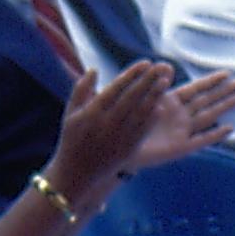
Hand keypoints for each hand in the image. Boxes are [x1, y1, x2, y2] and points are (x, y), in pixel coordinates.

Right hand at [46, 60, 175, 208]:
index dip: (132, 75)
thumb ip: (81, 90)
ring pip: (141, 112)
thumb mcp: (70, 113)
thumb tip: (93, 69)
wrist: (77, 172)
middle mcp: (107, 123)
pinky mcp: (129, 148)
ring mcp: (120, 136)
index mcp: (92, 113)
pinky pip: (143, 130)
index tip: (145, 63)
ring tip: (165, 81)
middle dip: (147, 81)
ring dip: (154, 96)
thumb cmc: (72, 139)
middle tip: (161, 67)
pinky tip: (161, 105)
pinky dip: (152, 117)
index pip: (116, 88)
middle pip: (132, 98)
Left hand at [127, 72, 234, 173]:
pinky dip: (214, 134)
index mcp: (169, 102)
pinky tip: (229, 128)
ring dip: (225, 107)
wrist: (116, 148)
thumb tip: (164, 63)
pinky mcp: (180, 147)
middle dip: (224, 91)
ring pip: (208, 116)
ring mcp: (182, 131)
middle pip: (206, 101)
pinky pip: (201, 140)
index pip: (195, 89)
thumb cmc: (124, 123)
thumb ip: (152, 83)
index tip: (227, 73)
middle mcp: (179, 116)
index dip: (211, 81)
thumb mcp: (139, 99)